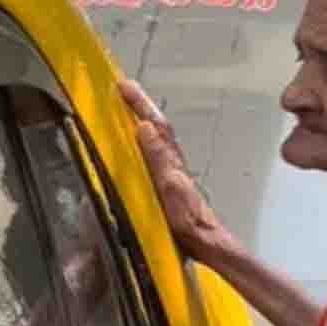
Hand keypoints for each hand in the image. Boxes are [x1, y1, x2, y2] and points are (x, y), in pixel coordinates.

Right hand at [119, 80, 230, 260]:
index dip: (140, 103)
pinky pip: (153, 153)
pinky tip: (137, 142)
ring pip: (157, 137)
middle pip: (157, 126)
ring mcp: (170, 171)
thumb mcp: (170, 186)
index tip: (124, 85)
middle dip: (140, 105)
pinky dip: (144, 140)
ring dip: (142, 119)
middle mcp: (172, 161)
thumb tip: (144, 126)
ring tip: (127, 106)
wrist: (202, 240)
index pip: (155, 124)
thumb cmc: (187, 219)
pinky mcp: (168, 183)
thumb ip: (158, 157)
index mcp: (170, 159)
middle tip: (124, 88)